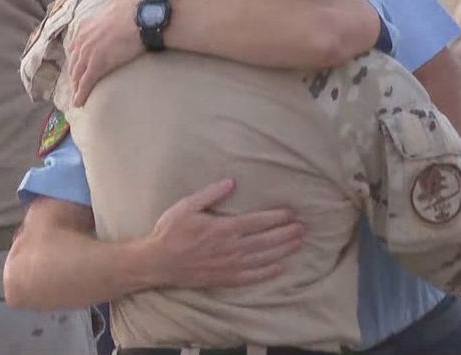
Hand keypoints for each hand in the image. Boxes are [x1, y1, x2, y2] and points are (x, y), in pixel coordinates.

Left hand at [69, 0, 144, 105]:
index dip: (76, 54)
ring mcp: (89, 52)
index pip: (76, 42)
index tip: (78, 61)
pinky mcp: (97, 65)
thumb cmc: (138, 7)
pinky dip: (81, 93)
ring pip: (78, 73)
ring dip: (76, 86)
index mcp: (89, 23)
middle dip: (73, 72)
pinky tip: (79, 102)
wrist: (142, 17)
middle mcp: (84, 38)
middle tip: (75, 83)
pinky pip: (86, 82)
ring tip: (77, 96)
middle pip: (74, 60)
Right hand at [146, 179, 303, 288]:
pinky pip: (251, 277)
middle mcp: (230, 248)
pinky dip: (268, 273)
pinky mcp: (224, 279)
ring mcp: (229, 266)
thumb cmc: (170, 232)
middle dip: (286, 233)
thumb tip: (232, 182)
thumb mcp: (187, 206)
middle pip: (266, 240)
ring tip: (298, 244)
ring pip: (263, 258)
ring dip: (283, 251)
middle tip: (303, 228)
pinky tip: (280, 268)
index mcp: (223, 228)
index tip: (292, 213)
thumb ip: (211, 194)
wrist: (156, 263)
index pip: (257, 222)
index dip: (277, 217)